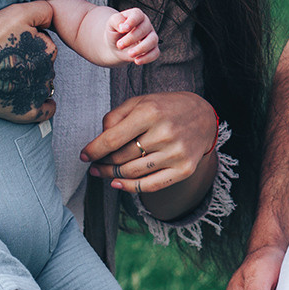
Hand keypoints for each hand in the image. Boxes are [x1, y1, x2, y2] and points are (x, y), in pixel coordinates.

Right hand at [0, 1, 58, 123]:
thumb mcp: (17, 13)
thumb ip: (42, 11)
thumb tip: (52, 16)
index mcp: (48, 50)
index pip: (45, 43)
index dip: (30, 41)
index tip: (13, 44)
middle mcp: (48, 73)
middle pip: (44, 64)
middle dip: (32, 61)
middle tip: (9, 60)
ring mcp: (38, 93)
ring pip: (44, 84)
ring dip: (34, 81)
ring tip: (11, 78)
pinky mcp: (29, 111)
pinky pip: (47, 110)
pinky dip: (43, 105)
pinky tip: (33, 100)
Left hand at [82, 91, 218, 194]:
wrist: (204, 117)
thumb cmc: (166, 108)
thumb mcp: (140, 101)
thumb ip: (116, 116)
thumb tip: (98, 140)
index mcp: (150, 112)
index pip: (113, 139)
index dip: (93, 150)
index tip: (84, 155)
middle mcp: (164, 133)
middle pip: (121, 158)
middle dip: (102, 163)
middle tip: (94, 164)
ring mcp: (176, 153)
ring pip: (132, 173)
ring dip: (111, 176)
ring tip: (102, 172)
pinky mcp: (184, 169)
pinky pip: (150, 186)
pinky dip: (129, 188)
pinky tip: (117, 184)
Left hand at [110, 8, 159, 65]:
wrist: (117, 45)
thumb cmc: (115, 32)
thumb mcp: (111, 24)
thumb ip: (116, 21)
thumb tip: (122, 27)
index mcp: (136, 15)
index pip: (137, 15)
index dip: (132, 21)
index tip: (123, 29)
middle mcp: (146, 24)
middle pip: (144, 29)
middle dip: (131, 38)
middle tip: (119, 45)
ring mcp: (151, 36)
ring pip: (153, 40)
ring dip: (141, 48)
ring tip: (129, 54)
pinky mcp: (153, 48)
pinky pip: (155, 53)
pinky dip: (147, 58)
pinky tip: (136, 61)